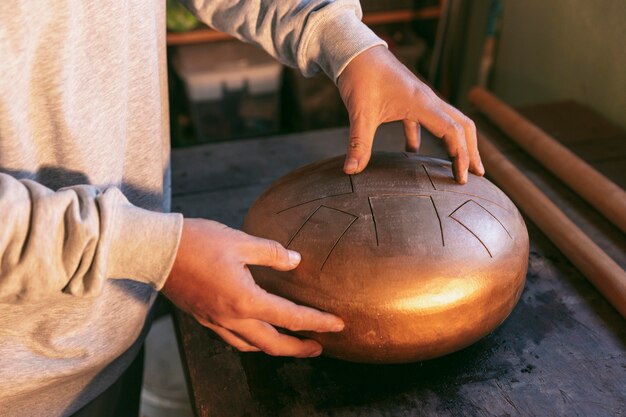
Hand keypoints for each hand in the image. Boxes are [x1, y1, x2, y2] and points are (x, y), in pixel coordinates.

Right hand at [162, 219, 343, 356]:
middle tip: (320, 347)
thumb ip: (272, 253)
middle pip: (273, 344)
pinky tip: (257, 331)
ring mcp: (215, 321)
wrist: (154, 251)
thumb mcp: (240, 241)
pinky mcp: (204, 318)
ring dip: (276, 347)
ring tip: (292, 341)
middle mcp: (231, 318)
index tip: (338, 325)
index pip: (291, 317)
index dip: (317, 322)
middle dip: (299, 349)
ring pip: (252, 346)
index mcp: (245, 300)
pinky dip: (252, 341)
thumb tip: (296, 261)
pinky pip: (233, 339)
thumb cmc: (197, 242)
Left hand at [337, 45, 483, 182]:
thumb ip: (358, 144)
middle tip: (478, 175)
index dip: (461, 156)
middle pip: (462, 125)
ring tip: (457, 166)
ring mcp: (419, 99)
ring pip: (448, 122)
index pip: (453, 132)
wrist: (355, 51)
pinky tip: (412, 153)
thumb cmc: (361, 77)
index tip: (461, 178)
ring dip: (455, 143)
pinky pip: (424, 121)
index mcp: (422, 103)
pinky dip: (424, 138)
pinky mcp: (407, 100)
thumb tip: (350, 171)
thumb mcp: (360, 113)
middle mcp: (427, 100)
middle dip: (471, 150)